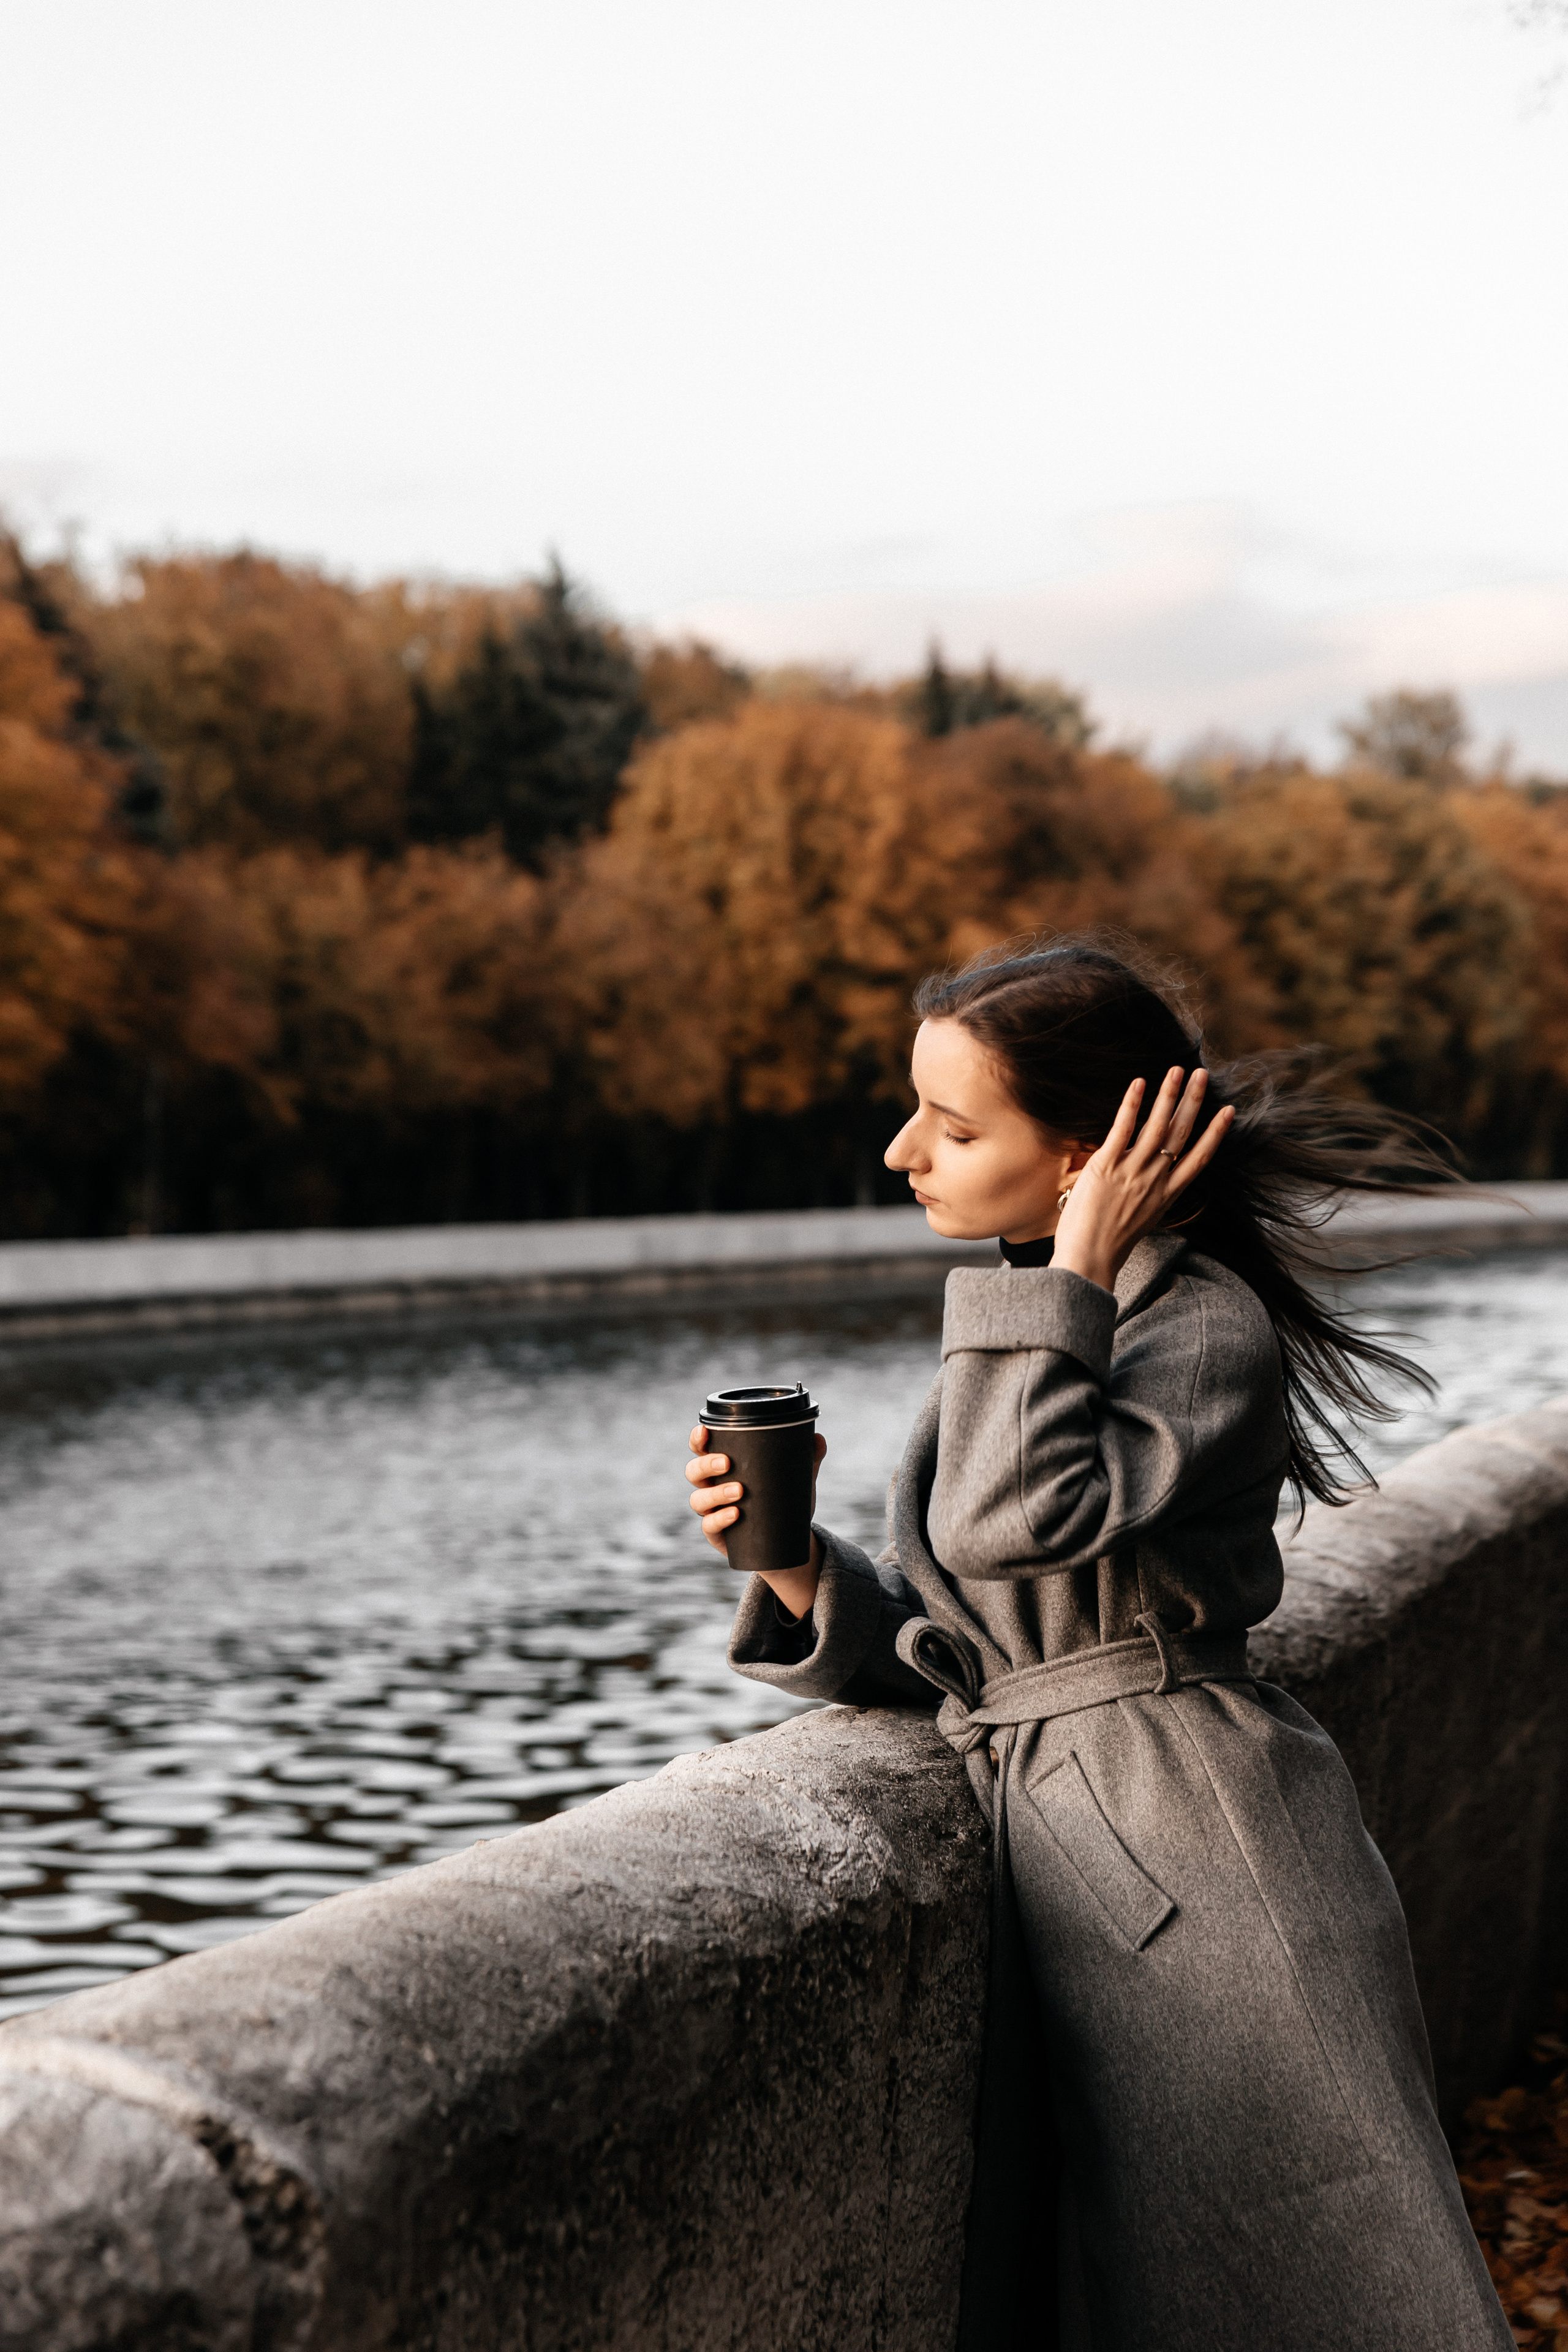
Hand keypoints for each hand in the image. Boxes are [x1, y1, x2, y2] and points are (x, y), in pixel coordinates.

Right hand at [685, 1423, 826, 1620]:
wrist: (786, 1538)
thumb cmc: (782, 1498)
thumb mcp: (795, 1477)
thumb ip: (808, 1457)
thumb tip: (818, 1438)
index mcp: (722, 1466)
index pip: (701, 1448)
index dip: (697, 1439)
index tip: (705, 1432)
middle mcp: (711, 1486)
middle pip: (694, 1472)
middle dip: (706, 1465)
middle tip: (727, 1462)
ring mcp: (711, 1511)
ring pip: (698, 1500)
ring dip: (716, 1493)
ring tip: (739, 1491)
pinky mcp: (717, 1534)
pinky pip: (709, 1526)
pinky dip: (720, 1519)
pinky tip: (735, 1514)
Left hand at [1052, 1067, 1233, 1293]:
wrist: (1089, 1260)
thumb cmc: (1108, 1245)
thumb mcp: (1140, 1220)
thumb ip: (1147, 1195)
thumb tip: (1147, 1179)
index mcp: (1167, 1196)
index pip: (1199, 1158)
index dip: (1216, 1133)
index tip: (1228, 1110)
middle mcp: (1156, 1180)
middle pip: (1182, 1134)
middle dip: (1194, 1101)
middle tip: (1202, 1074)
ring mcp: (1133, 1172)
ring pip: (1157, 1126)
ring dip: (1169, 1095)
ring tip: (1177, 1070)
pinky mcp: (1106, 1166)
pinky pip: (1123, 1129)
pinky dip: (1132, 1104)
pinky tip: (1140, 1083)